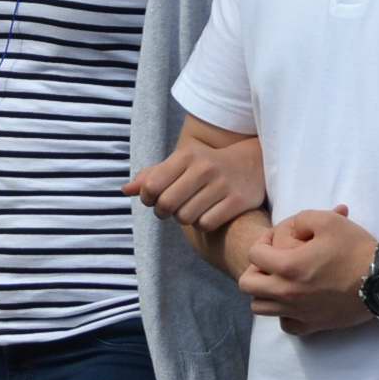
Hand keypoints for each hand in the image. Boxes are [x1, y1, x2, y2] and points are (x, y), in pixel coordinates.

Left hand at [123, 138, 266, 230]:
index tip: (154, 198)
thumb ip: (152, 175)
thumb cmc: (207, 165)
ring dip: (184, 219)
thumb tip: (126, 190)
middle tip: (170, 209)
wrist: (253, 163)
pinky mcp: (238, 201)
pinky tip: (208, 214)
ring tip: (191, 209)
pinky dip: (203, 224)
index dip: (148, 198)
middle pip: (166, 205)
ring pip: (185, 217)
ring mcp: (223, 184)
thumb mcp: (181, 163)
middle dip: (163, 212)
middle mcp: (204, 167)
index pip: (151, 186)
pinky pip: (206, 224)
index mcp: (186, 155)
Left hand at [241, 207, 373, 336]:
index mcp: (288, 267)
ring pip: (260, 308)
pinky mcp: (313, 325)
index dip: (262, 241)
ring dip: (264, 292)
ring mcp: (298, 312)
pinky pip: (285, 324)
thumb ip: (300, 219)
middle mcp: (287, 293)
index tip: (277, 238)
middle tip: (272, 261)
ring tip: (280, 280)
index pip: (253, 255)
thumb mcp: (327, 220)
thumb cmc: (355, 248)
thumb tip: (288, 229)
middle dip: (255, 269)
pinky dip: (283, 313)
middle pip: (248, 286)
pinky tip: (295, 301)